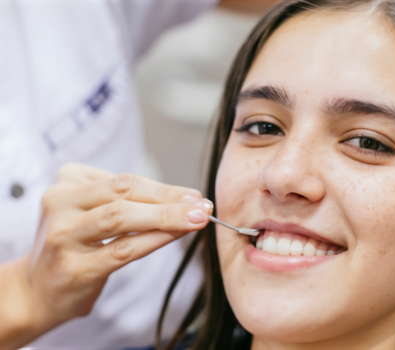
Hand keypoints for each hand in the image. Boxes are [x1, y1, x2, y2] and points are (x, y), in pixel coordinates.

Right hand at [0, 163, 211, 348]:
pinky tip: (176, 236)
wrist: (36, 289)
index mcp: (67, 183)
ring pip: (122, 218)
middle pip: (124, 193)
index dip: (165, 188)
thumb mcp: (92, 211)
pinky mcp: (74, 267)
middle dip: (169, 199)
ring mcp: (63, 235)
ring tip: (196, 218)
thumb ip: (127, 201)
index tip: (195, 195)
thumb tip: (185, 199)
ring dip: (166, 216)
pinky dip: (154, 240)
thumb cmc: (75, 244)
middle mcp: (60, 203)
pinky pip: (122, 249)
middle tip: (203, 205)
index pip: (125, 181)